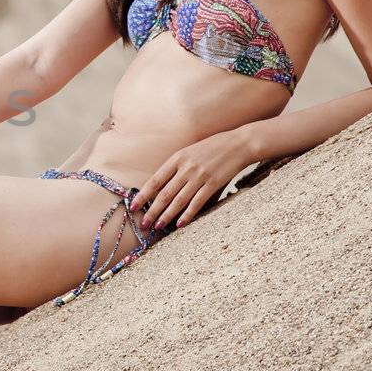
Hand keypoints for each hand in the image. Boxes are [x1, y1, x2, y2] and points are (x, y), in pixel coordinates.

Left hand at [129, 128, 254, 231]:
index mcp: (177, 158)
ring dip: (166, 215)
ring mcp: (200, 176)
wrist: (239, 144)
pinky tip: (179, 224)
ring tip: (157, 226)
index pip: (155, 180)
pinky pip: (197, 202)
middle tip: (142, 224)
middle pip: (164, 193)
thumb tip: (161, 185)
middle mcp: (186, 168)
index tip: (133, 206)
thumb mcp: (190, 152)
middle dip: (151, 211)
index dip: (143, 195)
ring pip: (178, 200)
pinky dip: (187, 214)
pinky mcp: (213, 184)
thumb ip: (176, 167)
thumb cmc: (213, 148)